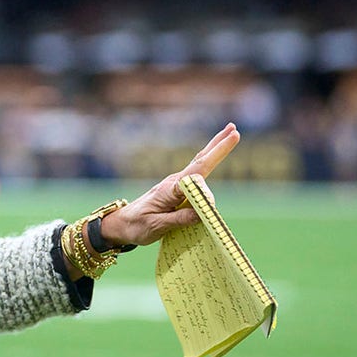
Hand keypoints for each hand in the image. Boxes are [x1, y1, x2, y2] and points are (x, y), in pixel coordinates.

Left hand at [100, 123, 239, 247]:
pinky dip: (208, 160)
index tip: (210, 208)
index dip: (206, 192)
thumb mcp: (156, 226)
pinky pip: (197, 173)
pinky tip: (214, 153)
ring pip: (200, 163)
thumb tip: (202, 214)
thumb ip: (179, 219)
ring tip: (231, 134)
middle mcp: (175, 182)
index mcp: (170, 190)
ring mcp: (177, 184)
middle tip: (234, 129)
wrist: (122, 223)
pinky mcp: (178, 189)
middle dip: (217, 146)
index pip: (194, 183)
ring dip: (216, 149)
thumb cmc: (138, 225)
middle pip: (200, 161)